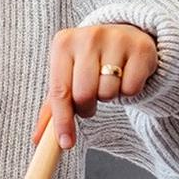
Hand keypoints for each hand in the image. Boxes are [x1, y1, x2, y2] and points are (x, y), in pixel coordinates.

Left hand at [35, 23, 157, 149]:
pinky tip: (126, 77)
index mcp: (63, 43)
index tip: (66, 143)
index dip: (62, 121)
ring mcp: (116, 39)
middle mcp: (88, 37)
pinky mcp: (141, 48)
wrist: (124, 35)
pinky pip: (132, 88)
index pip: (59, 91)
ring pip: (109, 92)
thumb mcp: (67, 75)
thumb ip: (53, 106)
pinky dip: (128, 91)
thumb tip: (37, 139)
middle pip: (85, 94)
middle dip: (87, 107)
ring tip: (108, 82)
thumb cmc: (88, 61)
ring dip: (109, 97)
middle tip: (90, 102)